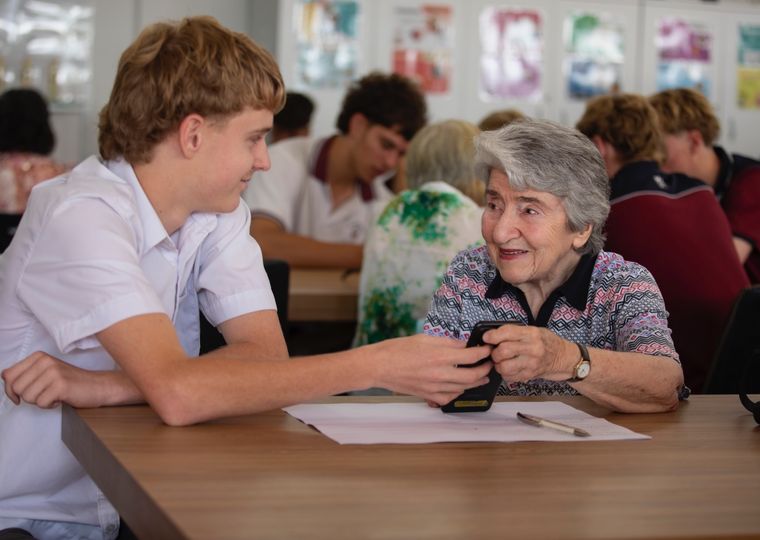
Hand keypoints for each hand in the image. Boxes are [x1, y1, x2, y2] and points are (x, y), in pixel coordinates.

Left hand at [2, 351, 109, 408]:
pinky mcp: (60, 385)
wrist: (97, 386)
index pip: (8, 375)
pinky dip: (49, 406)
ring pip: (28, 397)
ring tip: (53, 395)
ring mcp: (53, 372)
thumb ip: (25, 373)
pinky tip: (60, 398)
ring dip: (40, 401)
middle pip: (16, 388)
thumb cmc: (70, 382)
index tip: (19, 396)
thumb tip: (4, 377)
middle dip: (27, 397)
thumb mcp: (46, 372)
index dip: (10, 390)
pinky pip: (41, 403)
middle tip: (43, 394)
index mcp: (39, 356)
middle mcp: (45, 361)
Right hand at [370, 334, 492, 405]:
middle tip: (489, 364)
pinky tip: (460, 386)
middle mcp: (440, 374)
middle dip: (485, 369)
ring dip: (476, 382)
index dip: (484, 352)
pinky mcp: (428, 395)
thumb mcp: (424, 338)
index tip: (488, 349)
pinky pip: (449, 397)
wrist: (379, 366)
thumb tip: (464, 344)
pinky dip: (458, 392)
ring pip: (463, 388)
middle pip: (473, 376)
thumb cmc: (397, 350)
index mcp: (439, 356)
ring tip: (481, 376)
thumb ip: (447, 342)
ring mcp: (434, 387)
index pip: (472, 356)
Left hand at [482, 325, 574, 381]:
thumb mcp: (534, 330)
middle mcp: (532, 348)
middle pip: (503, 351)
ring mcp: (531, 364)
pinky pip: (509, 377)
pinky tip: (509, 368)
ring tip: (501, 361)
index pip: (506, 332)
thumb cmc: (547, 342)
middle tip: (495, 351)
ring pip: (504, 366)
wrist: (564, 358)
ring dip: (498, 364)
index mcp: (532, 333)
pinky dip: (504, 373)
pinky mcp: (530, 375)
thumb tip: (492, 335)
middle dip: (494, 352)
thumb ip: (515, 332)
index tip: (487, 338)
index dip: (492, 335)